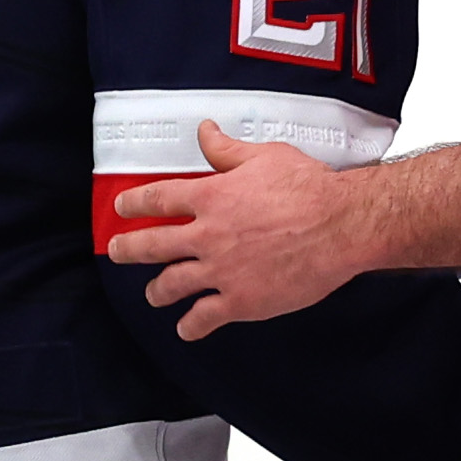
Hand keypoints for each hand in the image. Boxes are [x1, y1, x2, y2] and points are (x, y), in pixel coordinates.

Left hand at [106, 124, 370, 335]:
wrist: (341, 225)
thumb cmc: (309, 189)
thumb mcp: (265, 157)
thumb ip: (228, 150)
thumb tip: (206, 132)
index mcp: (210, 198)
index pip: (158, 198)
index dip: (135, 203)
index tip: (122, 207)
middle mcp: (207, 236)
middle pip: (152, 246)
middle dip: (129, 249)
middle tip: (119, 251)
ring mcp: (221, 271)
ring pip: (171, 286)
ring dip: (157, 291)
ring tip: (154, 294)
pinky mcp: (241, 301)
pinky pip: (204, 318)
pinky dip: (191, 326)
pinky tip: (187, 328)